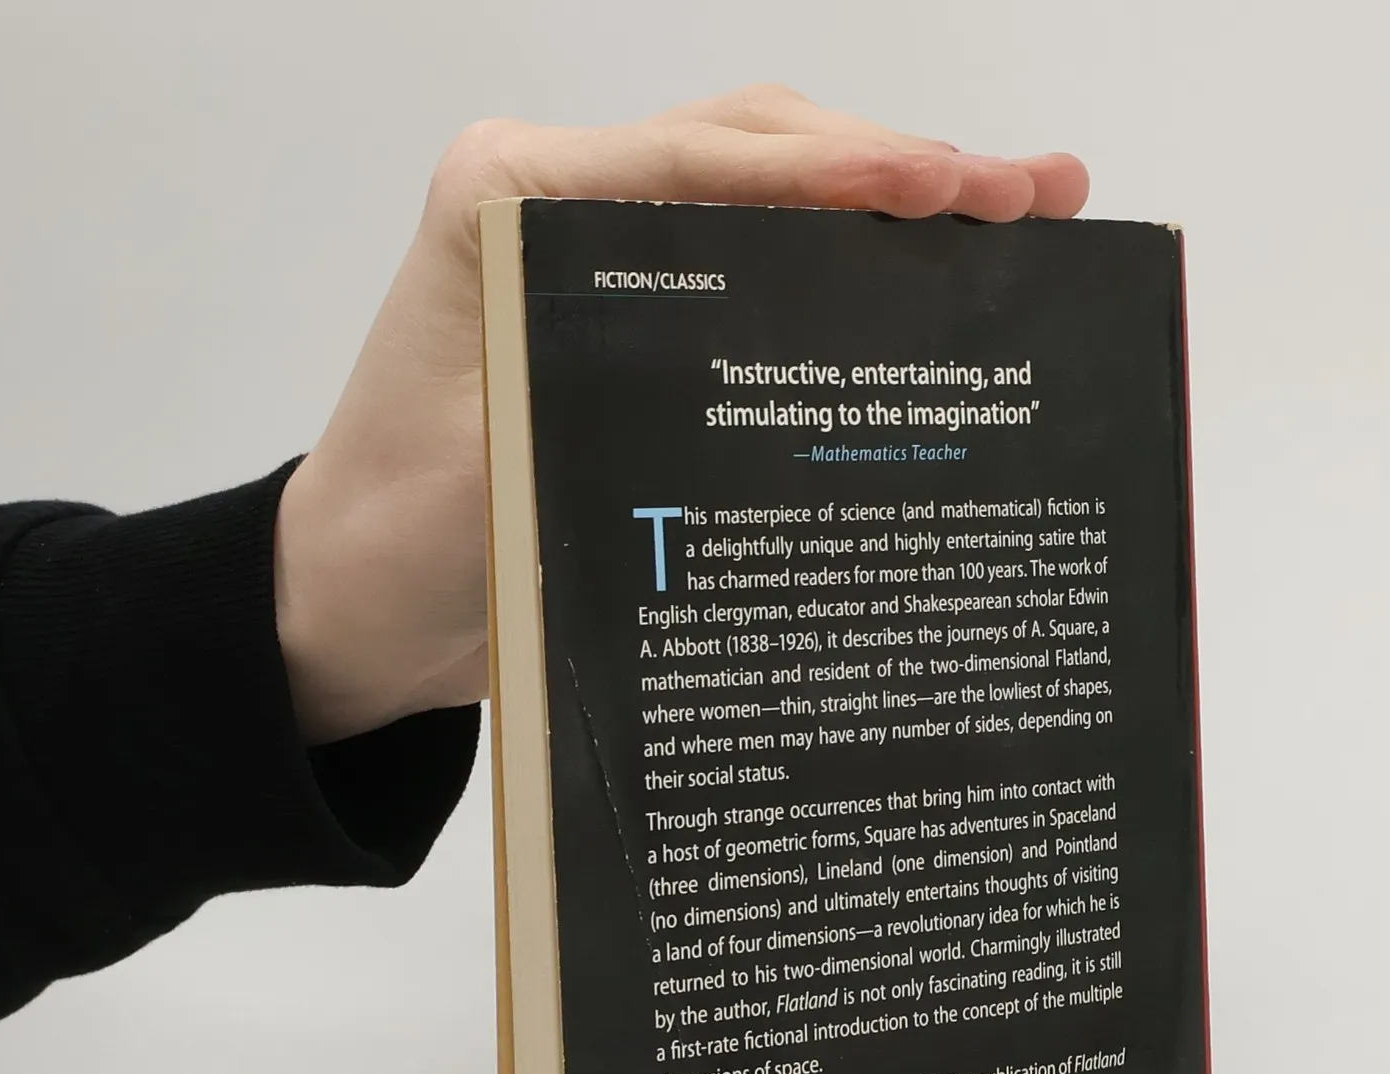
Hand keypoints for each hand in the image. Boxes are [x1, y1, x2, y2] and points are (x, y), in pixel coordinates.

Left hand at [272, 86, 1089, 743]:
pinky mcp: (637, 320)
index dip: (840, 170)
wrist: (350, 604)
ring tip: (1024, 218)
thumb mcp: (499, 468)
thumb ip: (610, 392)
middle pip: (755, 152)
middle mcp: (563, 203)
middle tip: (1039, 194)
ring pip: (770, 195)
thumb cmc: (401, 543)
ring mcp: (605, 256)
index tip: (953, 188)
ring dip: (894, 205)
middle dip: (903, 168)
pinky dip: (848, 273)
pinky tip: (934, 284)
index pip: (702, 159)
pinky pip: (757, 273)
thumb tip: (787, 377)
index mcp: (513, 200)